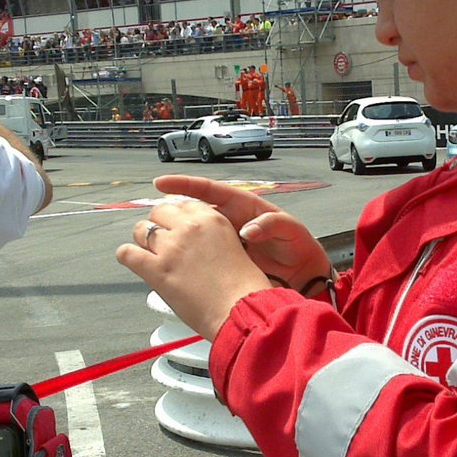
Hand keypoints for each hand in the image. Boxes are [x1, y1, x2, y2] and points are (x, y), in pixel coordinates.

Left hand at [115, 195, 272, 339]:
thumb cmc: (243, 289)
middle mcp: (190, 227)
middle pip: (160, 211)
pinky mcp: (157, 269)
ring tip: (147, 252)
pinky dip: (127, 256)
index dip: (176, 216)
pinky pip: (127, 253)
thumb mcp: (235, 248)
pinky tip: (132, 260)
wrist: (240, 311)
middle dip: (159, 225)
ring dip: (143, 240)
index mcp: (213, 219)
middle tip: (161, 241)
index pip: (183, 203)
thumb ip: (212, 238)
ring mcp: (172, 247)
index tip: (174, 224)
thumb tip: (196, 242)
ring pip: (141, 229)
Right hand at [150, 175, 330, 288]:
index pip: (209, 190)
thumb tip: (248, 230)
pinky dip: (189, 257)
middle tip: (153, 217)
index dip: (184, 185)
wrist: (303, 274)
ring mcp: (226, 240)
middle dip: (172, 210)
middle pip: (194, 210)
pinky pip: (202, 254)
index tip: (161, 183)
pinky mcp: (226, 259)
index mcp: (243, 207)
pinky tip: (175, 262)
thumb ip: (271, 224)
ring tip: (157, 239)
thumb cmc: (298, 246)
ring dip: (176, 235)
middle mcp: (230, 220)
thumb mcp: (290, 230)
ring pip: (194, 233)